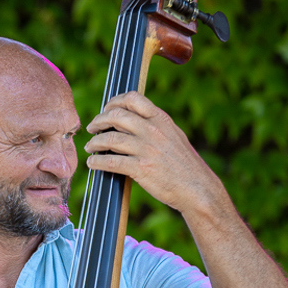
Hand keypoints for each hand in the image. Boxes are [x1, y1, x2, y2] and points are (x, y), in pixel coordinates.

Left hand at [85, 92, 223, 215]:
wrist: (197, 188)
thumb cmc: (185, 165)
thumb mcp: (174, 136)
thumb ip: (156, 125)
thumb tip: (133, 119)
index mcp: (161, 119)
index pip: (133, 99)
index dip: (114, 102)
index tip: (106, 109)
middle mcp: (153, 131)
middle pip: (116, 116)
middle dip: (99, 121)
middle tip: (92, 129)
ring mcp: (147, 149)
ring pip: (110, 139)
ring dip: (95, 143)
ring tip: (90, 147)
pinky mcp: (141, 169)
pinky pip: (111, 162)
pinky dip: (97, 162)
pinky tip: (92, 163)